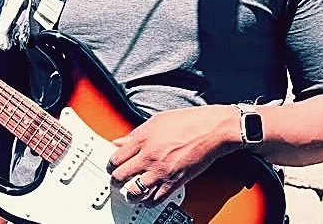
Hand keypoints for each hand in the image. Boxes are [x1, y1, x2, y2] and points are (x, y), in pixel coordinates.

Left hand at [106, 105, 240, 203]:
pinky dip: (148, 201)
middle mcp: (149, 156)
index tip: (112, 167)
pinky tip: (147, 198)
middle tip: (116, 181)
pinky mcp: (175, 181)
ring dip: (130, 195)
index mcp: (143, 139)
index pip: (116, 157)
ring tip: (130, 194)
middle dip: (115, 181)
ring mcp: (162, 170)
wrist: (212, 129)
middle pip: (121, 176)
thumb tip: (120, 142)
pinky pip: (156, 198)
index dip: (110, 165)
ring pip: (135, 191)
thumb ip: (135, 133)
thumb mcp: (156, 120)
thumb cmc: (189, 121)